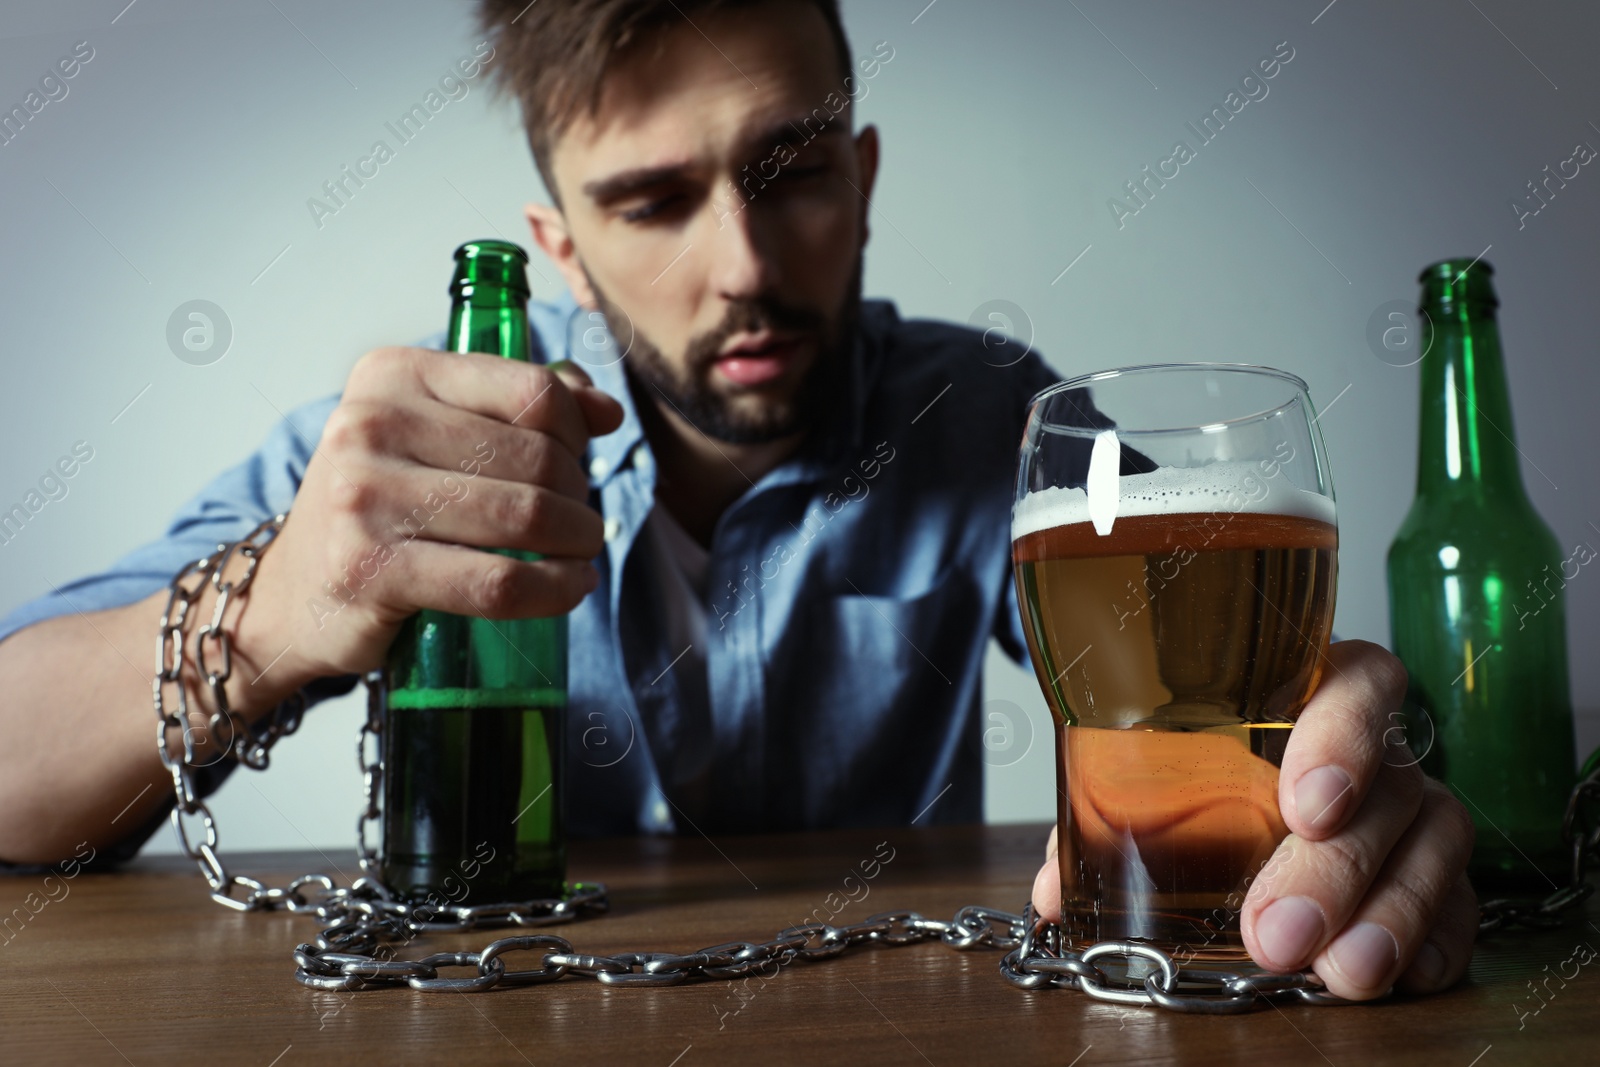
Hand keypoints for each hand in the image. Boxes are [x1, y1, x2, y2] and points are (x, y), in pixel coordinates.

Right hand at [242, 347, 623, 696]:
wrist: (293, 594)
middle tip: (579, 523)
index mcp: (393, 374)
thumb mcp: (437, 434)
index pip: (531, 390)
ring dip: (577, 542)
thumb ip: (519, 405)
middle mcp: (371, 424)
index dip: (577, 432)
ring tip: (581, 555)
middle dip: (579, 496)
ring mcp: (366, 497)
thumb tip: (606, 410)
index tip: (577, 462)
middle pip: (537, 457)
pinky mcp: (372, 569)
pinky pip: (497, 581)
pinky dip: (553, 589)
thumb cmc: (381, 508)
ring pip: (524, 517)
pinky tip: (569, 587)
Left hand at [1030, 640, 1476, 999]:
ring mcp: (1414, 804)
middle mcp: (1374, 745)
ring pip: (1433, 842)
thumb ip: (1109, 817)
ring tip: (1340, 971)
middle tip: (1281, 930)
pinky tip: (1406, 974)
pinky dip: (1437, 940)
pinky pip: (1459, 899)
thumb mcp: (1154, 778)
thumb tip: (1054, 892)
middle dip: (1334, 868)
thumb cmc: (1201, 771)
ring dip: (1388, 914)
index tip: (1305, 806)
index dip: (1343, 736)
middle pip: (1386, 785)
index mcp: (1307, 691)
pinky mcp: (1439, 867)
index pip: (1358, 681)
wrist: (1249, 795)